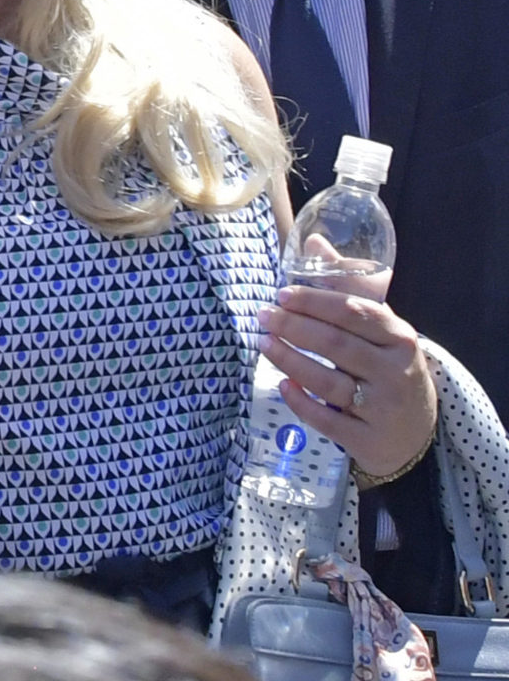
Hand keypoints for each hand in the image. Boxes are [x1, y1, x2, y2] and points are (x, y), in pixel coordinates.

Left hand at [263, 274, 437, 478]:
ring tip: (264, 343)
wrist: (417, 432)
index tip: (282, 294)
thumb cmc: (387, 368)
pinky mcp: (368, 440)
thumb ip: (347, 287)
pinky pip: (327, 420)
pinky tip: (282, 385)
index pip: (355, 312)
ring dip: (290, 361)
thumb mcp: (379, 330)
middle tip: (263, 316)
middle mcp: (395, 373)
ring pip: (328, 382)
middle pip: (337, 345)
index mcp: (400, 339)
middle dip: (295, 328)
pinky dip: (301, 402)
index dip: (315, 301)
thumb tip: (314, 241)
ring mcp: (383, 409)